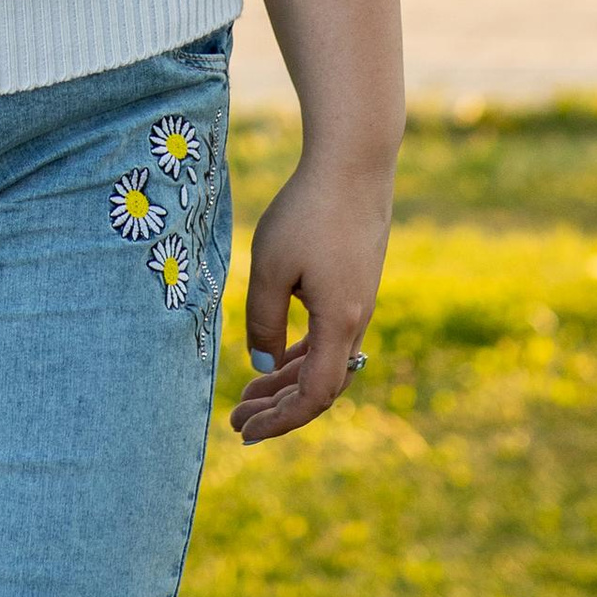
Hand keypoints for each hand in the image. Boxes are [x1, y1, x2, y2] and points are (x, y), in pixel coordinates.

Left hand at [228, 155, 390, 448]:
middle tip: (237, 420)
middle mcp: (357, 320)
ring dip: (287, 379)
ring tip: (248, 391)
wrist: (354, 163)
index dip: (281, 421)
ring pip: (324, 359)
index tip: (246, 433)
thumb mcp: (271, 267)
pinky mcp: (356, 281)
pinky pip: (329, 334)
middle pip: (320, 385)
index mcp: (339, 323)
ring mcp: (359, 301)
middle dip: (278, 407)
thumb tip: (262, 363)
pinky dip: (302, 351)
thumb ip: (264, 319)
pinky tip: (276, 352)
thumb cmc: (308, 211)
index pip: (314, 396)